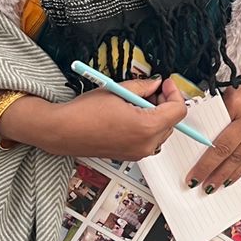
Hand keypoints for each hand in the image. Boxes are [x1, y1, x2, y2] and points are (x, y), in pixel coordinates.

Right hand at [10, 77, 186, 160]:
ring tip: (136, 101)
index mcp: (146, 127)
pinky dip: (146, 126)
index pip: (178, 110)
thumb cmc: (85, 112)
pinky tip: (129, 114)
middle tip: (151, 90)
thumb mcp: (118, 90)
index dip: (174, 93)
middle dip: (165, 104)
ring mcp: (138, 153)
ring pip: (161, 132)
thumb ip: (143, 87)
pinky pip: (148, 140)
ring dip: (156, 115)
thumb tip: (156, 85)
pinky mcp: (129, 156)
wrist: (62, 131)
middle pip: (171, 122)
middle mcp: (146, 144)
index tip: (165, 84)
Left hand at [186, 60, 240, 192]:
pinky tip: (232, 177)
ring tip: (213, 187)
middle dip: (213, 172)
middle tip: (199, 185)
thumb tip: (195, 133)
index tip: (193, 174)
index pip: (218, 141)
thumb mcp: (224, 89)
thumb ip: (213, 112)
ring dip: (227, 175)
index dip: (205, 162)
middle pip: (229, 153)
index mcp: (239, 107)